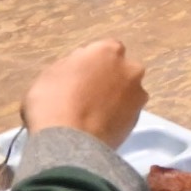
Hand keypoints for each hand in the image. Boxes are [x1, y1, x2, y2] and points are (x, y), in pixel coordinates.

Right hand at [21, 39, 148, 146]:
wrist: (69, 141)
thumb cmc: (52, 102)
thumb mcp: (50, 74)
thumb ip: (73, 64)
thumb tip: (82, 64)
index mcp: (108, 51)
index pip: (105, 49)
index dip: (93, 62)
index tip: (81, 74)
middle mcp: (130, 68)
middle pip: (120, 69)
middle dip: (109, 77)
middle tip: (88, 94)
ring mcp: (138, 93)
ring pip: (127, 90)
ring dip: (115, 97)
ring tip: (93, 114)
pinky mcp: (139, 117)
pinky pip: (127, 111)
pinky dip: (117, 115)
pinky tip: (100, 125)